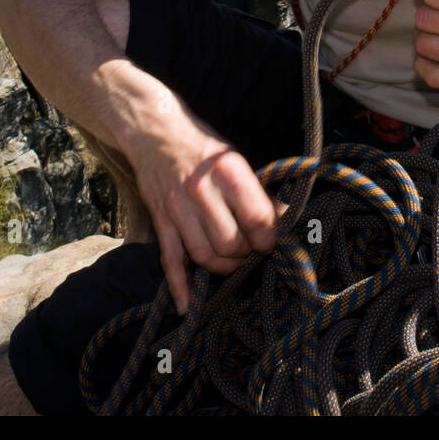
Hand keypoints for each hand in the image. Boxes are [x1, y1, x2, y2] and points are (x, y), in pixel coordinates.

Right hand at [128, 101, 278, 314]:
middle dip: (245, 255)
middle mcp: (202, 192)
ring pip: (204, 256)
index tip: (269, 240)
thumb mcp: (236, 160)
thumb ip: (257, 192)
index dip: (268, 237)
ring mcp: (177, 209)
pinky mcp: (160, 221)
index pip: (258, 219)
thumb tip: (283, 219)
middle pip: (231, 243)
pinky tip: (187, 307)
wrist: (155, 131)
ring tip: (231, 260)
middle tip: (249, 250)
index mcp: (228, 173)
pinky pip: (170, 260)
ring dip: (222, 267)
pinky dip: (180, 287)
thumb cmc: (203, 147)